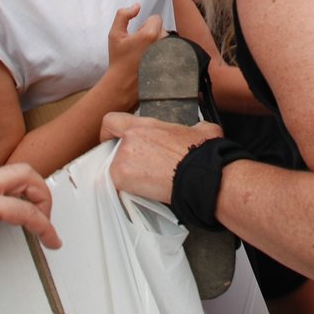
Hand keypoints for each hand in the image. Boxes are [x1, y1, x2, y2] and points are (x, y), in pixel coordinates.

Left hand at [101, 112, 221, 202]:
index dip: (110, 132)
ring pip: (114, 167)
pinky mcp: (122, 177)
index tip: (113, 141)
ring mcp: (124, 158)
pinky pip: (116, 185)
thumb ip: (194, 127)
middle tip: (137, 168)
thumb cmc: (202, 154)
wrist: (200, 175)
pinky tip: (142, 192)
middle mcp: (130, 139)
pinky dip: (126, 190)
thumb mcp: (203, 130)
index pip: (112, 121)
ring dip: (127, 175)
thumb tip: (200, 130)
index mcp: (145, 126)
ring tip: (146, 182)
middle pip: (112, 149)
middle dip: (123, 159)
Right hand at [105, 3, 164, 95]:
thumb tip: (137, 6)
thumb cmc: (118, 59)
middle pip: (162, 29)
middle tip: (139, 46)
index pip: (156, 18)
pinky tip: (152, 62)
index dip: (145, 25)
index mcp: (150, 34)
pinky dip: (163, 54)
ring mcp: (168, 55)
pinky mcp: (170, 64)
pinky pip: (170, 52)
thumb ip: (123, 15)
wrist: (122, 83)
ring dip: (158, 44)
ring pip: (166, 41)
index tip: (137, 35)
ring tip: (145, 54)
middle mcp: (162, 43)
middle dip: (152, 33)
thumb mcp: (115, 34)